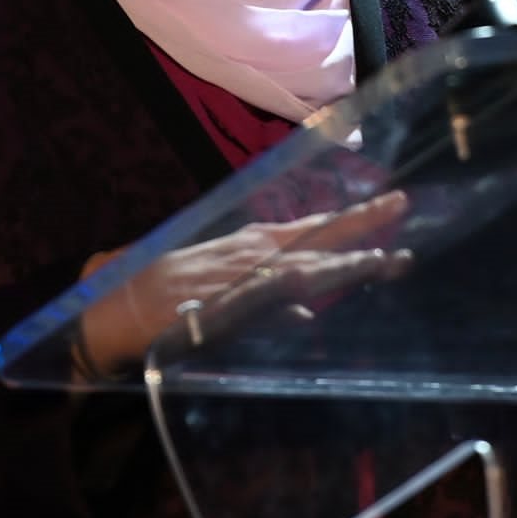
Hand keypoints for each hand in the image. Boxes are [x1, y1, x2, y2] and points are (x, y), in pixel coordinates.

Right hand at [76, 191, 412, 376]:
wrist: (113, 309)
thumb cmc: (161, 297)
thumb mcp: (219, 290)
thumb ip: (265, 304)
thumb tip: (306, 313)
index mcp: (248, 246)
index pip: (309, 230)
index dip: (349, 221)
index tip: (389, 207)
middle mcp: (248, 256)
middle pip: (313, 237)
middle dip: (359, 224)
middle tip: (403, 204)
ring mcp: (234, 279)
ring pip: (297, 268)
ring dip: (341, 263)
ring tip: (387, 257)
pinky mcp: (215, 305)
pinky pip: (257, 305)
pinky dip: (284, 302)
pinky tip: (311, 306)